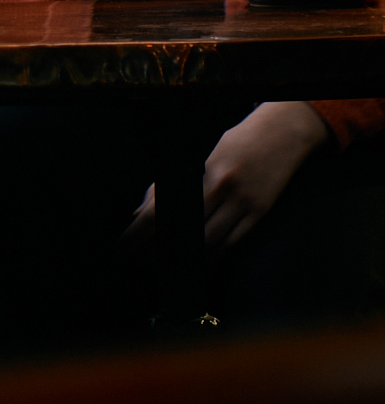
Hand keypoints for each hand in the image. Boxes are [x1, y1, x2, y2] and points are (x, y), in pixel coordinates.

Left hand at [126, 101, 329, 253]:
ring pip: (209, 243)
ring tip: (167, 268)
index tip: (123, 249)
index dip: (137, 234)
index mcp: (199, 170)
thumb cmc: (234, 144)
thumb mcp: (198, 155)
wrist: (281, 134)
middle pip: (182, 232)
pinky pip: (233, 244)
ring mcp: (243, 201)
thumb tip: (139, 214)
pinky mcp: (260, 212)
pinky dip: (214, 258)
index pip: (160, 210)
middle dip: (158, 253)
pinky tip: (198, 265)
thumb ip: (169, 184)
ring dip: (186, 261)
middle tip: (140, 263)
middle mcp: (221, 186)